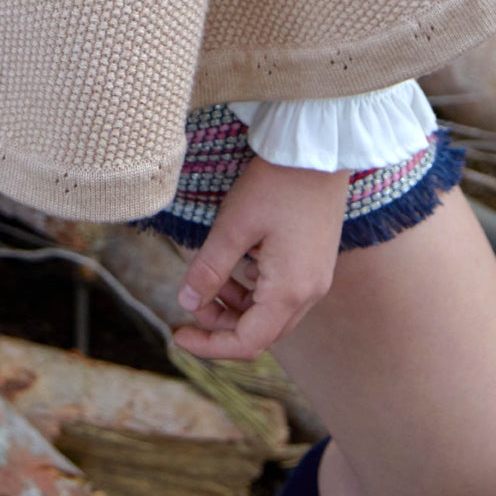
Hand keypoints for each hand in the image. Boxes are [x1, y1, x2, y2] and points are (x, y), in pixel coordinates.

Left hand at [168, 155, 349, 359]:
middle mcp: (310, 293)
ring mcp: (316, 278)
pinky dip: (254, 290)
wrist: (317, 148)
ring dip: (236, 306)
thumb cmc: (275, 183)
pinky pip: (283, 294)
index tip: (178, 334)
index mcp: (290, 291)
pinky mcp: (315, 263)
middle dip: (221, 325)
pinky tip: (237, 263)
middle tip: (190, 302)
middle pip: (261, 333)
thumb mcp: (233, 226)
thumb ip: (209, 269)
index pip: (247, 343)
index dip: (210, 346)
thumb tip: (186, 302)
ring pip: (271, 314)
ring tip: (211, 275)